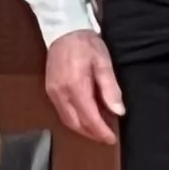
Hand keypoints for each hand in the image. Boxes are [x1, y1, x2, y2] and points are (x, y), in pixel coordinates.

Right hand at [42, 31, 123, 147]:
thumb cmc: (87, 45)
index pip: (89, 118)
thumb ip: (111, 89)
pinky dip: (74, 119)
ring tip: (98, 129)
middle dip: (92, 134)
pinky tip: (85, 116)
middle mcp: (61, 93)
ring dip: (82, 129)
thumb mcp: (104, 63)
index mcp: (76, 86)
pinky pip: (62, 112)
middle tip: (106, 137)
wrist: (64, 30)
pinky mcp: (49, 90)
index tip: (112, 139)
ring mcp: (52, 92)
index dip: (101, 131)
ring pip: (67, 120)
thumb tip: (118, 112)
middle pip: (76, 124)